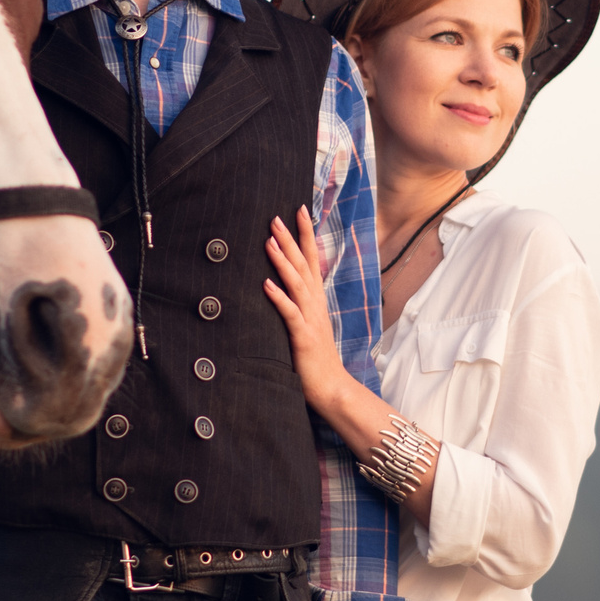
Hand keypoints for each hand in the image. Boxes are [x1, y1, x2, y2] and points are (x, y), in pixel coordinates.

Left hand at [264, 207, 346, 416]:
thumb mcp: (308, 327)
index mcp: (316, 301)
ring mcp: (311, 320)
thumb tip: (285, 287)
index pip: (312, 261)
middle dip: (292, 239)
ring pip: (297, 284)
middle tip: (277, 217)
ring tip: (269, 241)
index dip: (306, 236)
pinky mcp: (304, 337)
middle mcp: (315, 305)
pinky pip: (290, 314)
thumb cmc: (316, 361)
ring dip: (282, 261)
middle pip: (304, 265)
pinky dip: (279, 298)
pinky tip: (267, 284)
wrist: (332, 388)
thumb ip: (299, 307)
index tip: (299, 212)